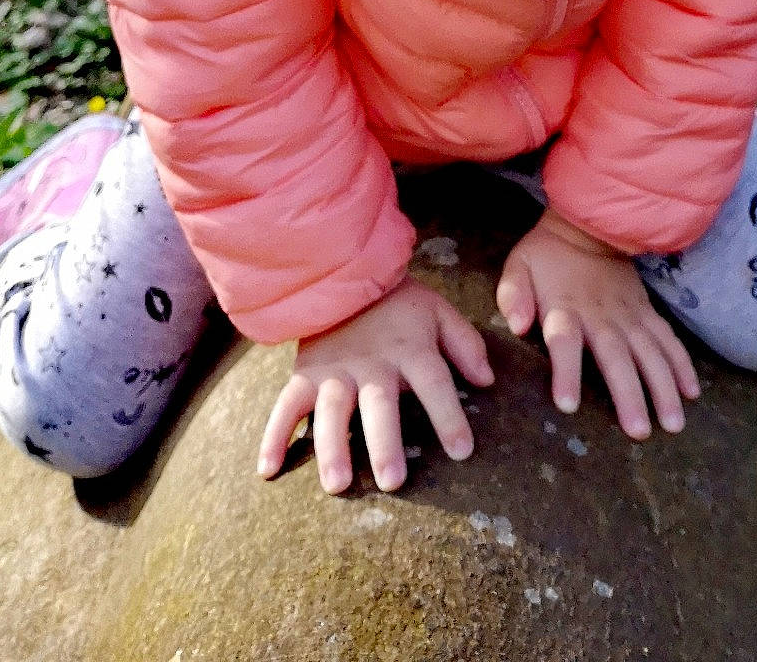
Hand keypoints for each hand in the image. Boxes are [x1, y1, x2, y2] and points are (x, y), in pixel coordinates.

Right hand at [257, 276, 493, 492]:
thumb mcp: (439, 312)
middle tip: (393, 482)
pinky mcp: (305, 374)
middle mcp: (372, 362)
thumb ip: (465, 345)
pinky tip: (268, 470)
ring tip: (338, 485)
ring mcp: (335, 369)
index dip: (449, 415)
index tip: (462, 451)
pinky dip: (274, 436)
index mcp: (409, 348)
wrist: (343, 270)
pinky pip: (286, 406)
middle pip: (380, 404)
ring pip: (332, 411)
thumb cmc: (399, 303)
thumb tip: (488, 381)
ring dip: (333, 447)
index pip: (434, 382)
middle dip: (385, 442)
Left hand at [495, 207, 698, 440]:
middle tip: (639, 432)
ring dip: (663, 388)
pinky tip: (691, 392)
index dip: (566, 371)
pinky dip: (682, 365)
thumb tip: (518, 326)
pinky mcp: (646, 312)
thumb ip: (513, 296)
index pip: (563, 341)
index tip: (568, 404)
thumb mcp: (519, 267)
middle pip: (616, 357)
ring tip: (673, 423)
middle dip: (628, 394)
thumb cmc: (548, 254)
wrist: (589, 224)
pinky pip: (668, 340)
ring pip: (650, 353)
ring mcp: (629, 315)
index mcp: (565, 308)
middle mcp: (600, 316)